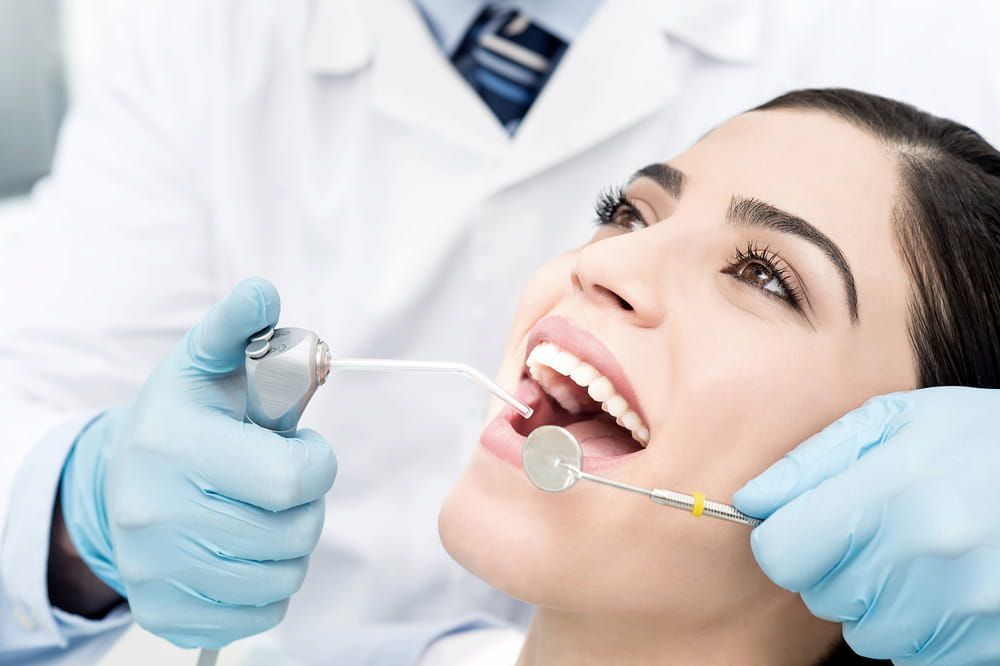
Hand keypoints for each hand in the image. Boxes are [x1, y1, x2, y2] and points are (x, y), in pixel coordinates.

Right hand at [59, 278, 336, 647]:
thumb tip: (262, 293)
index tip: (302, 447)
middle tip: (283, 481)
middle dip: (306, 503)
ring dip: (292, 543)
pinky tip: (248, 549)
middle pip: (293, 532)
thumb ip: (238, 328)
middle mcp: (157, 513)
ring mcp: (157, 570)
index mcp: (174, 444)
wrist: (117, 480)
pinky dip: (271, 585)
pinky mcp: (166, 611)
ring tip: (266, 512)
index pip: (291, 478)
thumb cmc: (183, 417)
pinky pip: (260, 613)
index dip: (317, 461)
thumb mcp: (204, 363)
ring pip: (283, 576)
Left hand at [733, 388, 999, 664]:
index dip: (783, 539)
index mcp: (896, 488)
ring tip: (914, 555)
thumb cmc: (976, 438)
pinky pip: (913, 657)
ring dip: (875, 602)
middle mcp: (932, 551)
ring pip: (864, 633)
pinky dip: (917, 629)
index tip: (803, 525)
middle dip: (832, 566)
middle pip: (819, 595)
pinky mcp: (990, 640)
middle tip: (877, 530)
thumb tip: (749, 502)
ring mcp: (967, 603)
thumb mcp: (894, 421)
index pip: (782, 552)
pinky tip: (942, 584)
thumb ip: (813, 461)